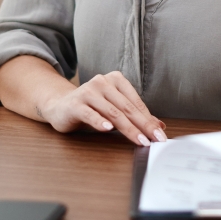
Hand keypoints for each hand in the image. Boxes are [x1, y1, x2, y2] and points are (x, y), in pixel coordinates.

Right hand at [39, 71, 166, 145]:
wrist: (59, 106)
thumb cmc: (91, 108)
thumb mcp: (114, 109)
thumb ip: (134, 116)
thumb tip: (159, 126)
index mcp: (115, 80)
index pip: (135, 102)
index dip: (149, 119)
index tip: (160, 134)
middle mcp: (102, 82)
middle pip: (127, 107)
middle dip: (143, 125)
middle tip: (155, 139)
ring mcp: (88, 92)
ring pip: (112, 112)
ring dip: (128, 128)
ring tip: (140, 140)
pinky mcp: (75, 104)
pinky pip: (90, 114)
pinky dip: (100, 121)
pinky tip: (108, 129)